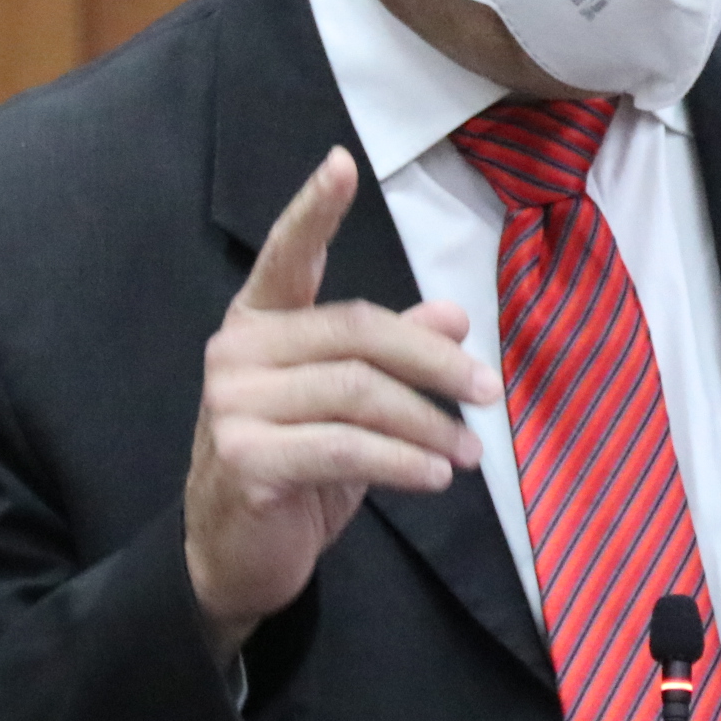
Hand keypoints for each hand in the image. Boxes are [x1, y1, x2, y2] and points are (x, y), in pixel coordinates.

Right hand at [184, 147, 500, 657]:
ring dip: (429, 424)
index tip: (342, 162)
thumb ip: (393, 358)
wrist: (233, 558)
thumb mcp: (351, 408)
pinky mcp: (245, 459)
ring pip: (358, 393)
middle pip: (357, 332)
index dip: (314, 209)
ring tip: (470, 452)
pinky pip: (345, 448)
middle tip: (488, 392)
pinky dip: (402, 460)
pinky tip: (435, 475)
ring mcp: (233, 405)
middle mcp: (237, 351)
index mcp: (259, 322)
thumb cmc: (294, 470)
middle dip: (434, 363)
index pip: (289, 256)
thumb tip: (452, 314)